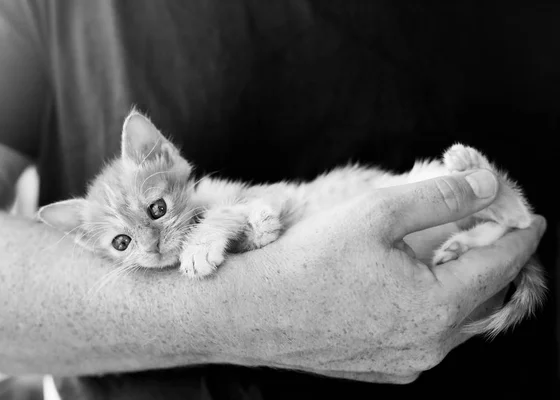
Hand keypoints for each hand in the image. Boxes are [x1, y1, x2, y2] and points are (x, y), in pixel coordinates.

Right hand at [222, 169, 545, 382]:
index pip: (500, 265)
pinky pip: (423, 335)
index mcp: (437, 307)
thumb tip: (483, 184)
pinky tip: (405, 284)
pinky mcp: (380, 369)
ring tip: (441, 253)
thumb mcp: (376, 213)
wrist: (249, 312)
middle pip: (482, 295)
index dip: (518, 235)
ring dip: (457, 283)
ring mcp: (404, 363)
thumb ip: (438, 196)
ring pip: (453, 319)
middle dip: (490, 258)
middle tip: (482, 228)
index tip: (531, 219)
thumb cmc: (307, 262)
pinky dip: (428, 306)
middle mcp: (429, 345)